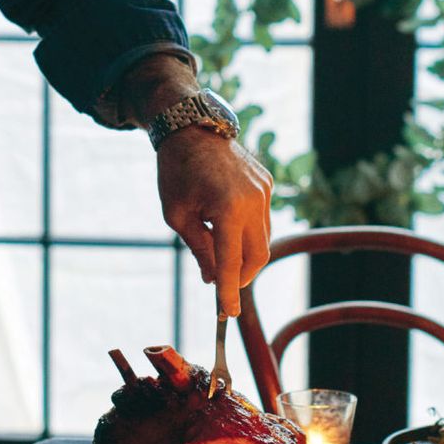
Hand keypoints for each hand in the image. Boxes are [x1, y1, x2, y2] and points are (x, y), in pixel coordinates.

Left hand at [157, 130, 271, 316]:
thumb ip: (199, 249)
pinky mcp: (267, 184)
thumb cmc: (176, 173)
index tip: (227, 314)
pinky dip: (247, 231)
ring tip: (216, 245)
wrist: (191, 129)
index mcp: (227, 208)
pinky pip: (262, 219)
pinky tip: (225, 222)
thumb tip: (213, 280)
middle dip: (241, 276)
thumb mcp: (177, 215)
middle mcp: (253, 200)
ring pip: (263, 239)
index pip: (231, 262)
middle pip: (257, 256)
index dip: (229, 292)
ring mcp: (264, 191)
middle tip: (221, 286)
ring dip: (243, 253)